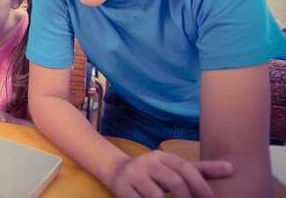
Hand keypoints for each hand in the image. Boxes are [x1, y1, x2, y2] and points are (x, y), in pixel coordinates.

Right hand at [108, 150, 232, 197]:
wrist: (117, 171)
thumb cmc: (154, 174)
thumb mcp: (175, 168)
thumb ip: (201, 170)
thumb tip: (232, 169)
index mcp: (162, 156)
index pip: (186, 169)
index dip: (202, 187)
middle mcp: (147, 162)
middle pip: (174, 182)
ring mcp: (133, 175)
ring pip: (157, 196)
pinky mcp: (122, 188)